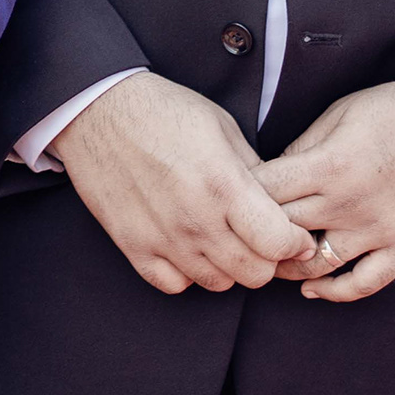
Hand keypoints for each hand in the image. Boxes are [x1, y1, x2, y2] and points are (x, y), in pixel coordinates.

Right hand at [49, 72, 326, 295]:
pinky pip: (174, 285)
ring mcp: (162, 237)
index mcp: (224, 185)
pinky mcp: (133, 246)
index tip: (293, 233)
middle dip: (266, 258)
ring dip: (228, 266)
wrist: (99, 110)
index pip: (279, 244)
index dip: (295, 242)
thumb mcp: (224, 129)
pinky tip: (187, 247)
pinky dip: (187, 273)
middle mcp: (196, 219)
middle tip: (259, 238)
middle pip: (254, 274)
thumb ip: (255, 173)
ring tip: (221, 238)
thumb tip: (280, 206)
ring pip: (217, 284)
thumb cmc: (164, 112)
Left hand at [256, 80, 394, 303]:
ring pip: (316, 266)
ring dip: (287, 267)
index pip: (263, 192)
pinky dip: (337, 293)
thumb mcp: (341, 114)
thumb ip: (303, 148)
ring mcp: (378, 230)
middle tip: (237, 234)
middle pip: (280, 232)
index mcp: (328, 166)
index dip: (237, 197)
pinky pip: (366, 283)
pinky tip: (314, 290)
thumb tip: (270, 175)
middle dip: (253, 235)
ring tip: (268, 260)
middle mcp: (348, 204)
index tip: (227, 197)